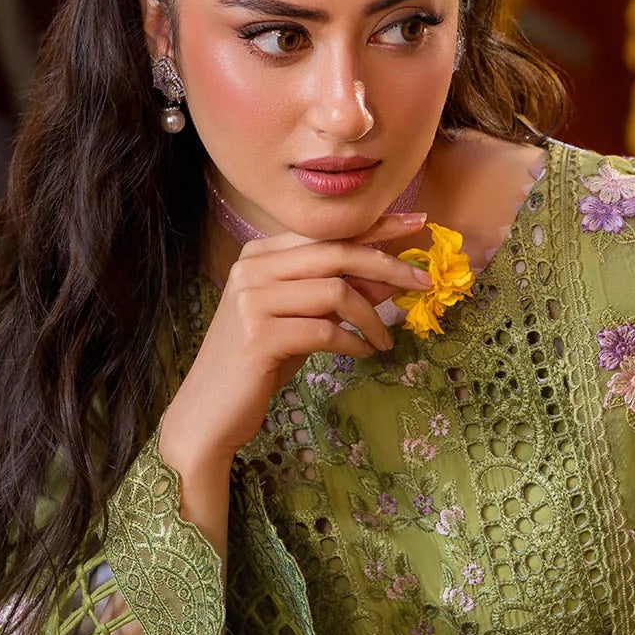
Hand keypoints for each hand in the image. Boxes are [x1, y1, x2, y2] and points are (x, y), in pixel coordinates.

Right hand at [160, 210, 430, 477]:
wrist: (210, 411)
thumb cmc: (259, 365)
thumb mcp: (304, 321)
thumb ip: (339, 295)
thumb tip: (392, 274)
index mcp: (259, 255)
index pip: (327, 233)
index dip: (375, 226)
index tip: (418, 223)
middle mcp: (252, 268)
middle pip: (337, 253)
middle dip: (388, 265)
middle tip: (423, 282)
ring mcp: (251, 300)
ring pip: (336, 292)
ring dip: (372, 317)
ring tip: (384, 340)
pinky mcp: (258, 335)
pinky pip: (325, 331)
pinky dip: (353, 342)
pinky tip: (363, 354)